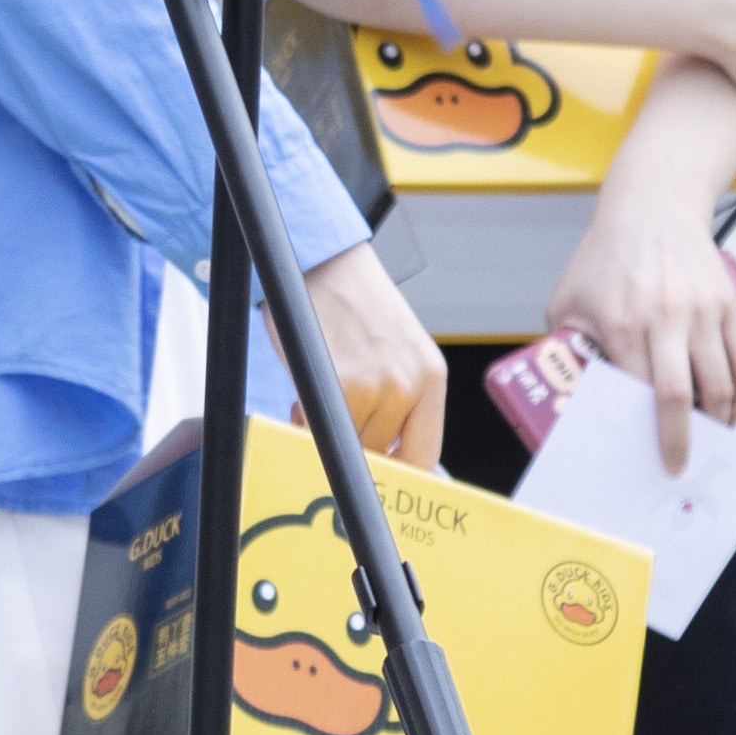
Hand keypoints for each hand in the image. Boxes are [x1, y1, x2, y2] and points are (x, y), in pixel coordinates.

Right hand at [300, 241, 446, 460]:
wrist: (323, 261)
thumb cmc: (353, 303)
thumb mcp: (396, 350)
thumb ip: (399, 397)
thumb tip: (385, 450)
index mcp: (430, 376)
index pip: (424, 455)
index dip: (396, 470)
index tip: (377, 474)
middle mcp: (410, 384)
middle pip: (382, 454)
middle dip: (353, 443)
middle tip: (335, 419)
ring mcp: (376, 387)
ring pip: (348, 444)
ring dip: (327, 430)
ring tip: (318, 395)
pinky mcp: (339, 386)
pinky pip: (321, 431)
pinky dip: (305, 421)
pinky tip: (304, 393)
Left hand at [541, 189, 735, 472]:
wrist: (651, 208)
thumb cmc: (603, 259)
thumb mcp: (568, 302)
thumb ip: (566, 349)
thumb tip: (567, 399)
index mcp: (623, 324)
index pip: (642, 393)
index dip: (653, 433)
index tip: (656, 459)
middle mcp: (666, 318)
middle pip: (684, 395)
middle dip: (686, 439)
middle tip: (682, 464)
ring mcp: (702, 311)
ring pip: (722, 383)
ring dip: (720, 420)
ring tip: (710, 437)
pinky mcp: (727, 304)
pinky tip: (734, 411)